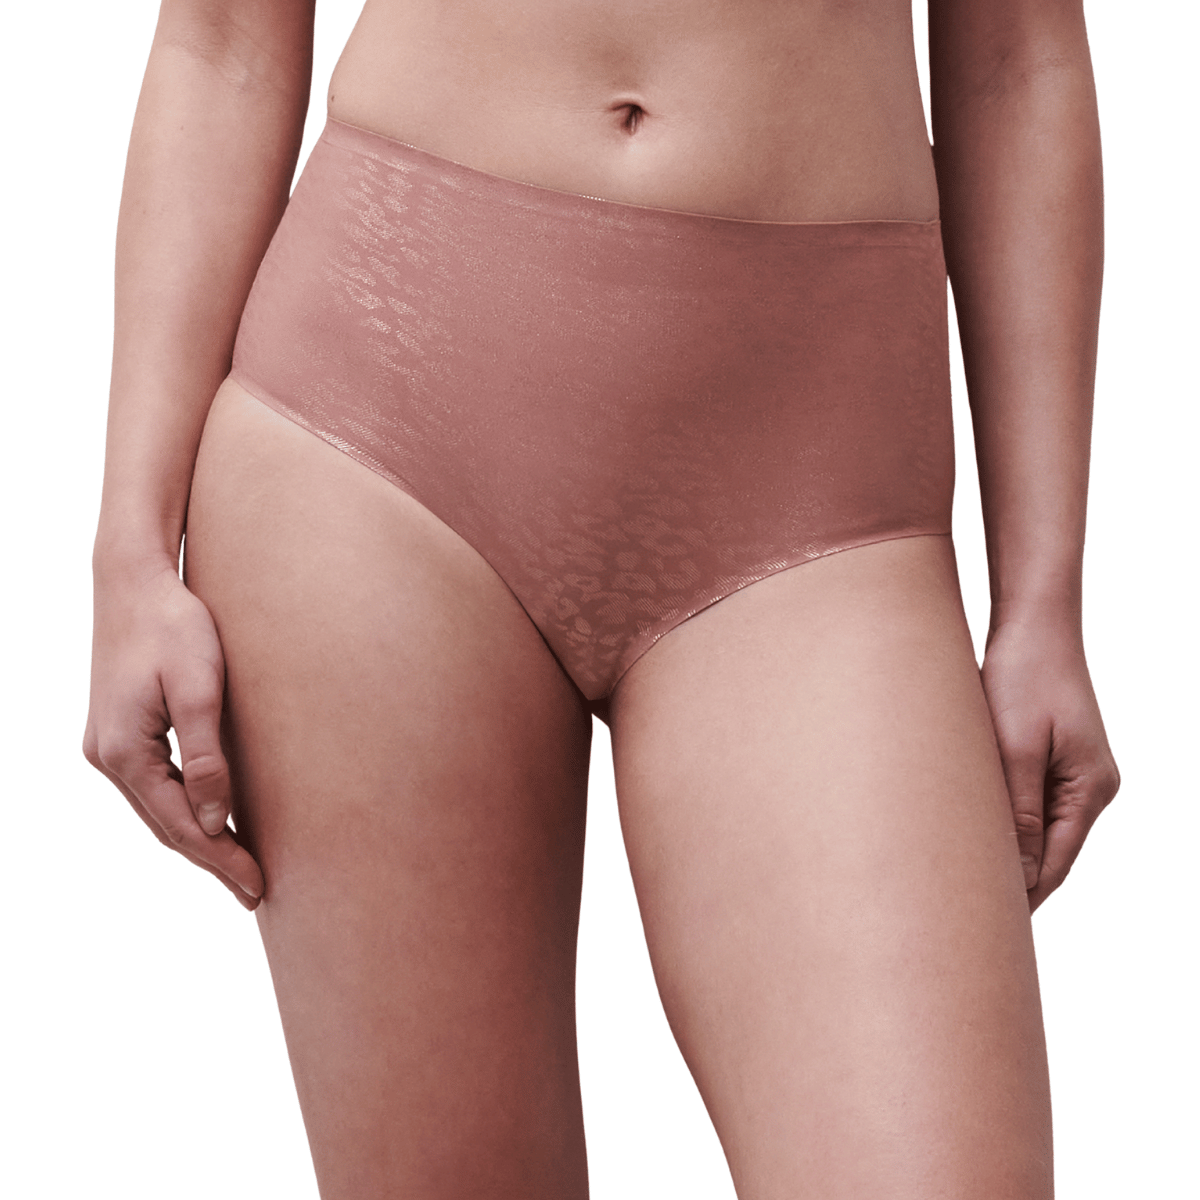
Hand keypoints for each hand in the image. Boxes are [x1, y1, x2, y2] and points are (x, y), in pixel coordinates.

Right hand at [83, 554, 263, 908]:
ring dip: (196, 839)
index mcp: (126, 752)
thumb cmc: (174, 626)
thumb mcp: (200, 690)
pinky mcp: (119, 730)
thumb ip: (207, 759)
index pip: (181, 825)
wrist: (134, 579)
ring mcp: (107, 745)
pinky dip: (182, 810)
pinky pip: (154, 786)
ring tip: (237, 868)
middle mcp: (107, 756)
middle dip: (212, 860)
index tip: (258, 886)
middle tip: (255, 891)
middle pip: (166, 826)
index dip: (221, 859)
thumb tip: (213, 821)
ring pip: (158, 809)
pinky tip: (209, 820)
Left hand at [980, 618, 1118, 910]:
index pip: (1054, 865)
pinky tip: (971, 835)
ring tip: (959, 883)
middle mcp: (1089, 788)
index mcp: (1088, 790)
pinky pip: (1031, 806)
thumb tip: (1017, 875)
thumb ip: (1017, 812)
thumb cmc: (1023, 676)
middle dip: (1011, 885)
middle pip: (1050, 856)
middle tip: (962, 915)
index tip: (980, 927)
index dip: (1019, 898)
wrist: (1033, 625)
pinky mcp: (1053, 759)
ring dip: (1006, 853)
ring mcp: (1074, 775)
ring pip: (1039, 832)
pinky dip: (1006, 824)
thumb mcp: (1014, 747)